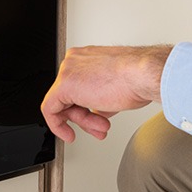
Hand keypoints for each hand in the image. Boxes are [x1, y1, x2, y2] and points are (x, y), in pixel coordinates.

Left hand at [41, 44, 171, 142]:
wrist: (141, 75)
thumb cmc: (137, 79)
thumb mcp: (115, 90)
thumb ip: (99, 98)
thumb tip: (97, 110)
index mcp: (86, 58)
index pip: (78, 88)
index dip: (85, 109)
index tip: (91, 120)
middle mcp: (75, 61)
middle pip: (70, 97)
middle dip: (85, 118)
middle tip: (99, 128)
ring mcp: (68, 70)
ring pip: (64, 104)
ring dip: (83, 122)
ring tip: (101, 128)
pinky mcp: (64, 84)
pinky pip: (50, 109)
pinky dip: (58, 125)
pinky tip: (68, 134)